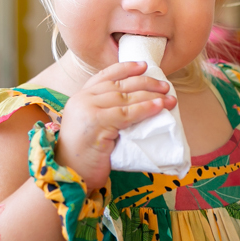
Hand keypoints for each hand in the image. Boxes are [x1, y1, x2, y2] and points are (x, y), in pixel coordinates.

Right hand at [55, 61, 175, 190]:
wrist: (70, 175)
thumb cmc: (85, 156)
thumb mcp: (94, 127)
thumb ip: (107, 112)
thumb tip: (138, 104)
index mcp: (80, 97)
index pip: (105, 75)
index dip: (126, 68)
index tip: (144, 65)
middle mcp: (82, 99)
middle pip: (119, 85)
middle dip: (145, 83)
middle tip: (165, 85)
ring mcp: (88, 109)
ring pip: (125, 97)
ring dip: (151, 95)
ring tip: (169, 97)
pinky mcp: (97, 123)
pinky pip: (126, 113)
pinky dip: (145, 108)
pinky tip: (159, 107)